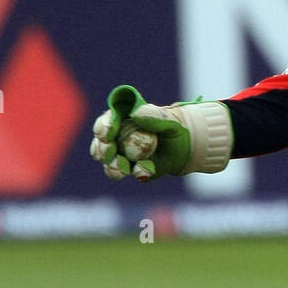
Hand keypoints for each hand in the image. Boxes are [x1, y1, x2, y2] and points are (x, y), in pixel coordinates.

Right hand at [89, 85, 232, 181]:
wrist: (186, 147)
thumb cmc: (174, 127)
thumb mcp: (168, 120)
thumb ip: (154, 116)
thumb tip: (136, 113)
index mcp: (121, 120)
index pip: (105, 122)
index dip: (103, 127)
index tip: (106, 133)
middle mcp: (116, 138)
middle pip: (101, 144)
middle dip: (102, 149)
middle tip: (109, 151)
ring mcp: (121, 155)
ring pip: (109, 162)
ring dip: (113, 166)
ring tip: (122, 167)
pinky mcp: (132, 169)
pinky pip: (129, 173)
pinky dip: (136, 172)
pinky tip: (143, 170)